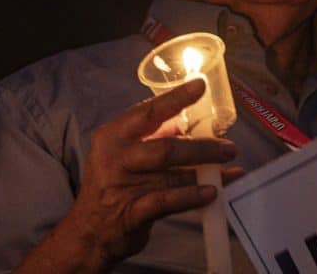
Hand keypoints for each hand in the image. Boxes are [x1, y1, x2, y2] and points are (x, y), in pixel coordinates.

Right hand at [19, 78, 244, 272]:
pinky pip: (168, 201)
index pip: (147, 112)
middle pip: (166, 146)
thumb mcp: (120, 156)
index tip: (200, 85)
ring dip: (205, 173)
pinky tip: (211, 193)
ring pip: (172, 174)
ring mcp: (122, 184)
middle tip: (229, 147)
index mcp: (111, 136)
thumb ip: (149, 139)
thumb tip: (183, 125)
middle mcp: (115, 157)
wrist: (87, 232)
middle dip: (202, 146)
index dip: (175, 98)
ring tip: (228, 171)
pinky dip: (192, 197)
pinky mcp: (132, 211)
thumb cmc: (109, 189)